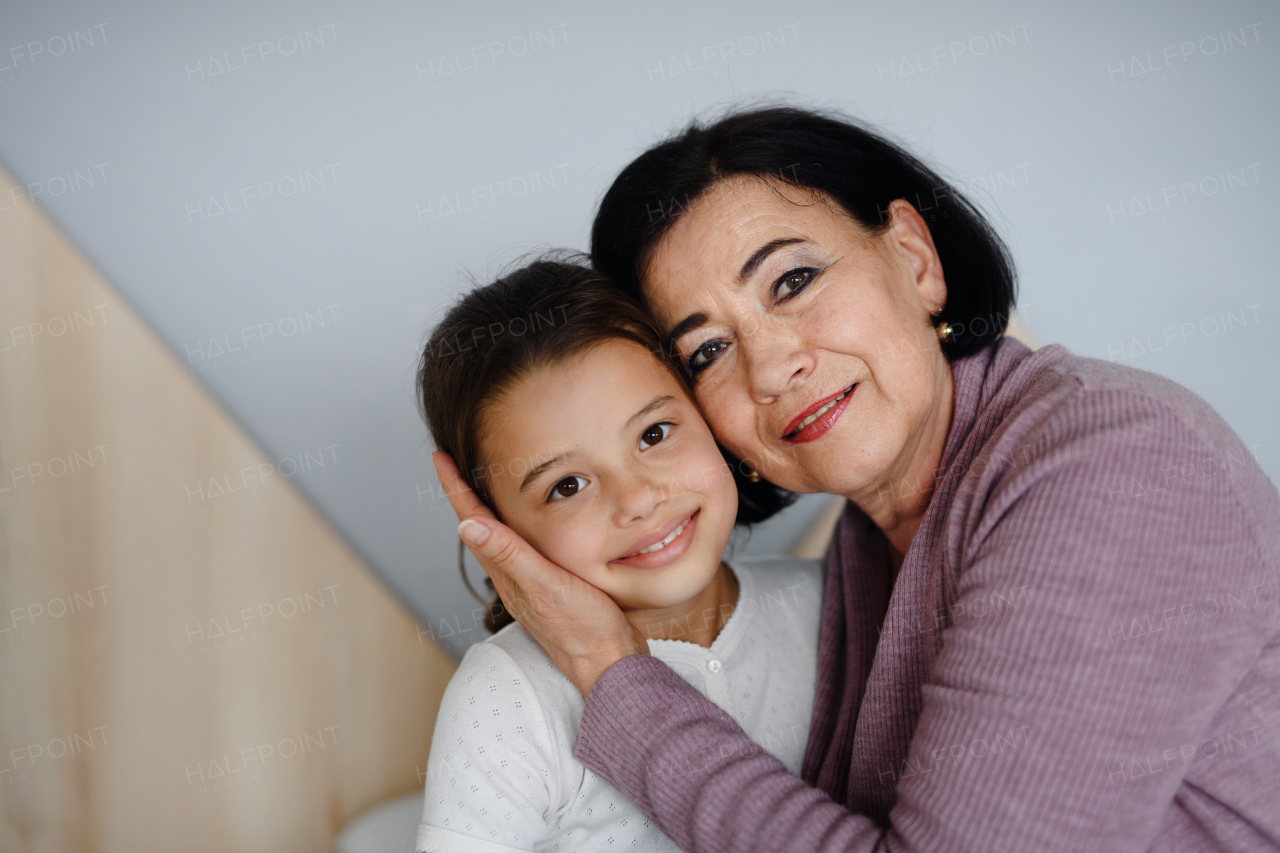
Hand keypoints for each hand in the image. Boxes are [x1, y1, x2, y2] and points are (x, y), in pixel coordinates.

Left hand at [432, 451, 648, 695]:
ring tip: (484, 484)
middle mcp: (512, 576)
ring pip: (501, 538)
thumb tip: (465, 526)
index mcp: (507, 571)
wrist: (609, 664)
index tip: (441, 457)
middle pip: (480, 526)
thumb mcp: (545, 584)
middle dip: (466, 492)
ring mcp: (530, 584)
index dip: (455, 487)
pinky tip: (530, 526)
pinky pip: (523, 549)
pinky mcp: (551, 588)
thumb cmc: (582, 628)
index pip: (472, 520)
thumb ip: (509, 554)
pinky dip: (517, 528)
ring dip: (489, 509)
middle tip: (456, 462)